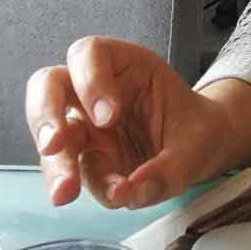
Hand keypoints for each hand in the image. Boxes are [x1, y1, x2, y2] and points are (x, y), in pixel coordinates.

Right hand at [26, 38, 243, 209]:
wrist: (205, 148)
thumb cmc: (196, 128)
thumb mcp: (197, 141)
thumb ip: (169, 168)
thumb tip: (133, 192)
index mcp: (126, 65)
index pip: (89, 54)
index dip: (89, 80)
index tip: (108, 116)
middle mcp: (95, 92)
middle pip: (48, 86)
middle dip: (46, 114)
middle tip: (55, 143)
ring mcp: (85, 125)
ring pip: (49, 135)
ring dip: (54, 164)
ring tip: (65, 192)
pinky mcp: (85, 157)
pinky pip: (68, 170)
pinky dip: (75, 185)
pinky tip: (108, 195)